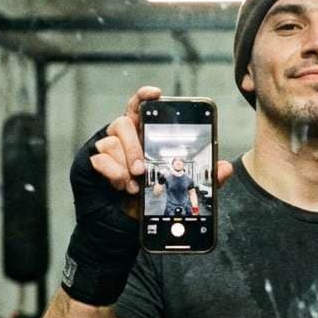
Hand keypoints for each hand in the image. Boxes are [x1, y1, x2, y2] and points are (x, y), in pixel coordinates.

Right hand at [91, 86, 232, 217]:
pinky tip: (120, 184)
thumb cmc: (147, 199)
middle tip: (142, 168)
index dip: (145, 96)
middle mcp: (123, 138)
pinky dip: (112, 172)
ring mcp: (105, 149)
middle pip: (123, 122)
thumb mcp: (178, 189)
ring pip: (111, 141)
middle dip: (134, 145)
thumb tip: (225, 168)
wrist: (120, 224)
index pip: (140, 107)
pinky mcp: (91, 162)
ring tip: (133, 183)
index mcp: (142, 136)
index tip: (155, 93)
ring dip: (124, 163)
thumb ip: (202, 178)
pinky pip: (99, 158)